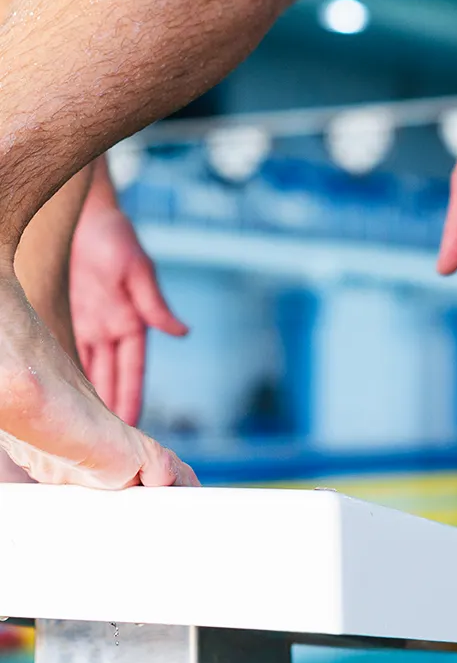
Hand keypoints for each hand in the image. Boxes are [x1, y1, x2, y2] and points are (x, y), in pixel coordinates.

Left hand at [70, 203, 187, 424]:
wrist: (83, 219)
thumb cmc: (115, 238)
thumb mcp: (138, 271)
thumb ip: (155, 304)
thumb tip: (183, 333)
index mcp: (132, 320)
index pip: (132, 368)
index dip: (131, 395)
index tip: (132, 425)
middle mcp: (112, 328)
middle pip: (111, 377)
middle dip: (113, 408)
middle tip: (111, 444)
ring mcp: (91, 324)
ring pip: (90, 371)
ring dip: (92, 398)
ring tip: (89, 431)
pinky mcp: (70, 317)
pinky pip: (70, 354)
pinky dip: (71, 376)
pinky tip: (66, 397)